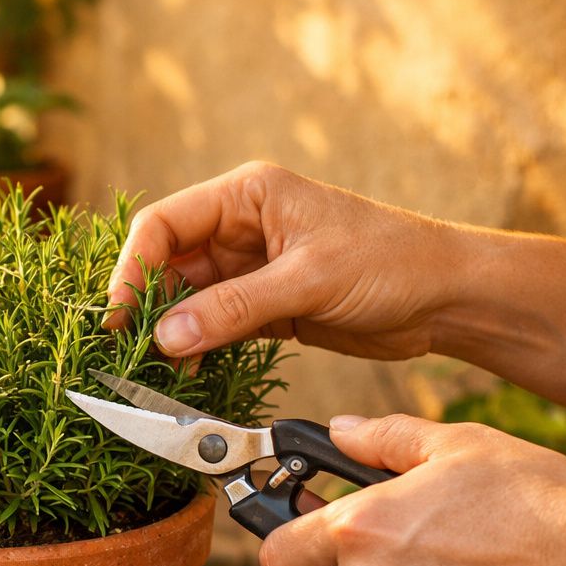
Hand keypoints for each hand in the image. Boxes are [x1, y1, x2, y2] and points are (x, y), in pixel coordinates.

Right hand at [106, 161, 467, 359]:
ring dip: (170, 331)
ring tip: (157, 367)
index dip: (133, 268)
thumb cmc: (392, 262)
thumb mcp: (309, 281)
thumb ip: (235, 308)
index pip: (164, 224)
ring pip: (186, 299)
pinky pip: (213, 324)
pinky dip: (197, 346)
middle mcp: (241, 226)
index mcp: (247, 195)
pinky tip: (188, 369)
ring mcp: (251, 267)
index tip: (118, 314)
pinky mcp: (265, 304)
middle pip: (167, 263)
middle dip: (146, 304)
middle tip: (128, 348)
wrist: (446, 298)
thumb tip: (167, 337)